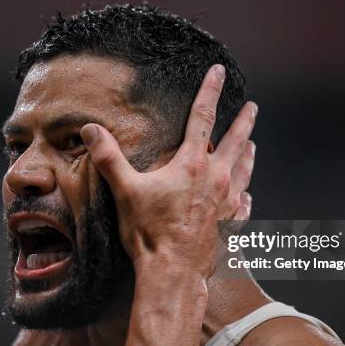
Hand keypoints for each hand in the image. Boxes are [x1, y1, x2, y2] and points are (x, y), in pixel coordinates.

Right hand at [80, 64, 256, 278]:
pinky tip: (249, 196)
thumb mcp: (125, 191)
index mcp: (192, 165)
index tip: (219, 72)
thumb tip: (91, 129)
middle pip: (235, 141)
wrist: (173, 273)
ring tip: (252, 145)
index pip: (203, 117)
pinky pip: (244, 206)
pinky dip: (247, 197)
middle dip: (244, 122)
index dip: (210, 91)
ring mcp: (228, 203)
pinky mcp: (231, 226)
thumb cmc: (149, 232)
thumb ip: (109, 158)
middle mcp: (217, 179)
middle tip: (252, 107)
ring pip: (245, 171)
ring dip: (248, 156)